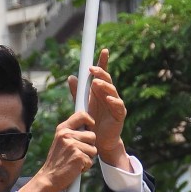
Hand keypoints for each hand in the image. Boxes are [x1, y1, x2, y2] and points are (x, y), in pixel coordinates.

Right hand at [18, 111, 96, 191]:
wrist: (49, 178)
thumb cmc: (57, 161)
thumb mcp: (61, 141)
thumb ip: (72, 132)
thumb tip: (89, 124)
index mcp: (62, 129)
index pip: (82, 115)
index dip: (90, 121)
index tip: (90, 127)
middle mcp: (67, 135)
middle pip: (92, 135)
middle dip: (89, 146)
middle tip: (77, 153)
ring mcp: (72, 145)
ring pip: (93, 149)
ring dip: (87, 158)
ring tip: (75, 161)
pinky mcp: (78, 156)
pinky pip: (91, 161)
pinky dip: (85, 167)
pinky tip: (75, 168)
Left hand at [68, 48, 130, 169]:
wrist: (98, 140)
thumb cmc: (92, 122)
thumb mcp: (82, 105)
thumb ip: (77, 92)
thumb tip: (71, 77)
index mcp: (100, 91)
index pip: (102, 74)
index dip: (103, 62)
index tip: (104, 50)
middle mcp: (109, 94)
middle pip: (107, 80)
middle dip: (101, 72)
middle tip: (92, 68)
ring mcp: (115, 104)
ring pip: (112, 90)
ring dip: (105, 86)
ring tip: (96, 83)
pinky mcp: (119, 114)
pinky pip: (118, 105)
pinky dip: (113, 101)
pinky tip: (108, 98)